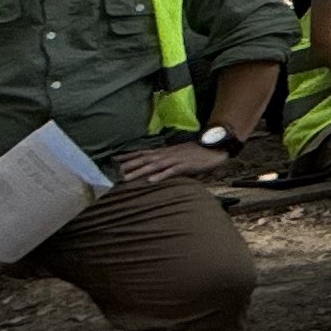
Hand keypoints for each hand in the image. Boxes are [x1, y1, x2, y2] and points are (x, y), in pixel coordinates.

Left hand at [112, 140, 232, 183]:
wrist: (215, 149)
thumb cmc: (198, 153)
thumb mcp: (180, 154)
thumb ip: (168, 159)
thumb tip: (158, 166)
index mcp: (166, 151)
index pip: (144, 153)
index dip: (130, 156)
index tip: (115, 159)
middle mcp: (167, 154)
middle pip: (145, 159)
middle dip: (130, 165)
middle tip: (116, 171)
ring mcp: (175, 159)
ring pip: (154, 166)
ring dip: (140, 172)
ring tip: (127, 178)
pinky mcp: (184, 165)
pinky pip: (171, 171)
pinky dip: (161, 175)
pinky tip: (151, 181)